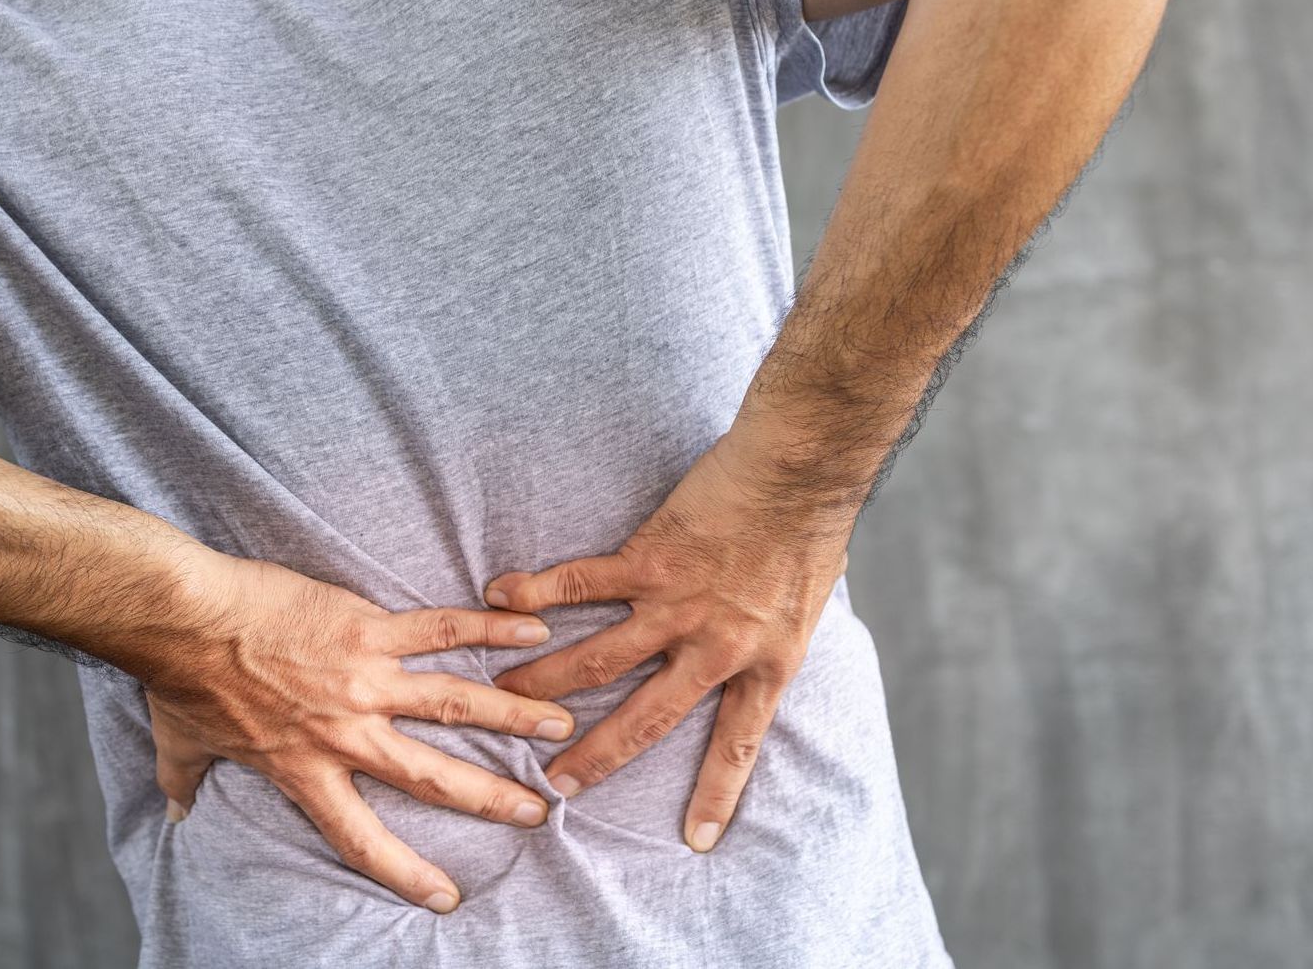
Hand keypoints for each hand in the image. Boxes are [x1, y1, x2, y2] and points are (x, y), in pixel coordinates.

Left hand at [138, 549, 575, 912]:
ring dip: (512, 714)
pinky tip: (530, 628)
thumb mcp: (181, 747)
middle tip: (540, 809)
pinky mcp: (366, 628)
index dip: (404, 872)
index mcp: (304, 770)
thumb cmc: (179, 680)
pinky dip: (488, 628)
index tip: (446, 898)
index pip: (361, 837)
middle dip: (491, 797)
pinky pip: (439, 629)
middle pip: (432, 774)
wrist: (184, 617)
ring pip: (454, 702)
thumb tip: (175, 812)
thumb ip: (187, 782)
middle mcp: (345, 732)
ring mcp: (362, 678)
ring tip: (559, 723)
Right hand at [484, 425, 851, 853]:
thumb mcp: (808, 604)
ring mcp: (678, 607)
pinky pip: (583, 583)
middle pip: (646, 718)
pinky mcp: (649, 560)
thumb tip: (761, 636)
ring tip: (503, 694)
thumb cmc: (812, 525)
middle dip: (596, 757)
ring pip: (601, 659)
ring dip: (547, 679)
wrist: (801, 471)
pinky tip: (500, 595)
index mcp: (766, 664)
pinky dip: (538, 590)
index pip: (737, 744)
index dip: (716, 794)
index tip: (694, 841)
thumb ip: (774, 632)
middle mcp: (717, 648)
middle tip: (554, 784)